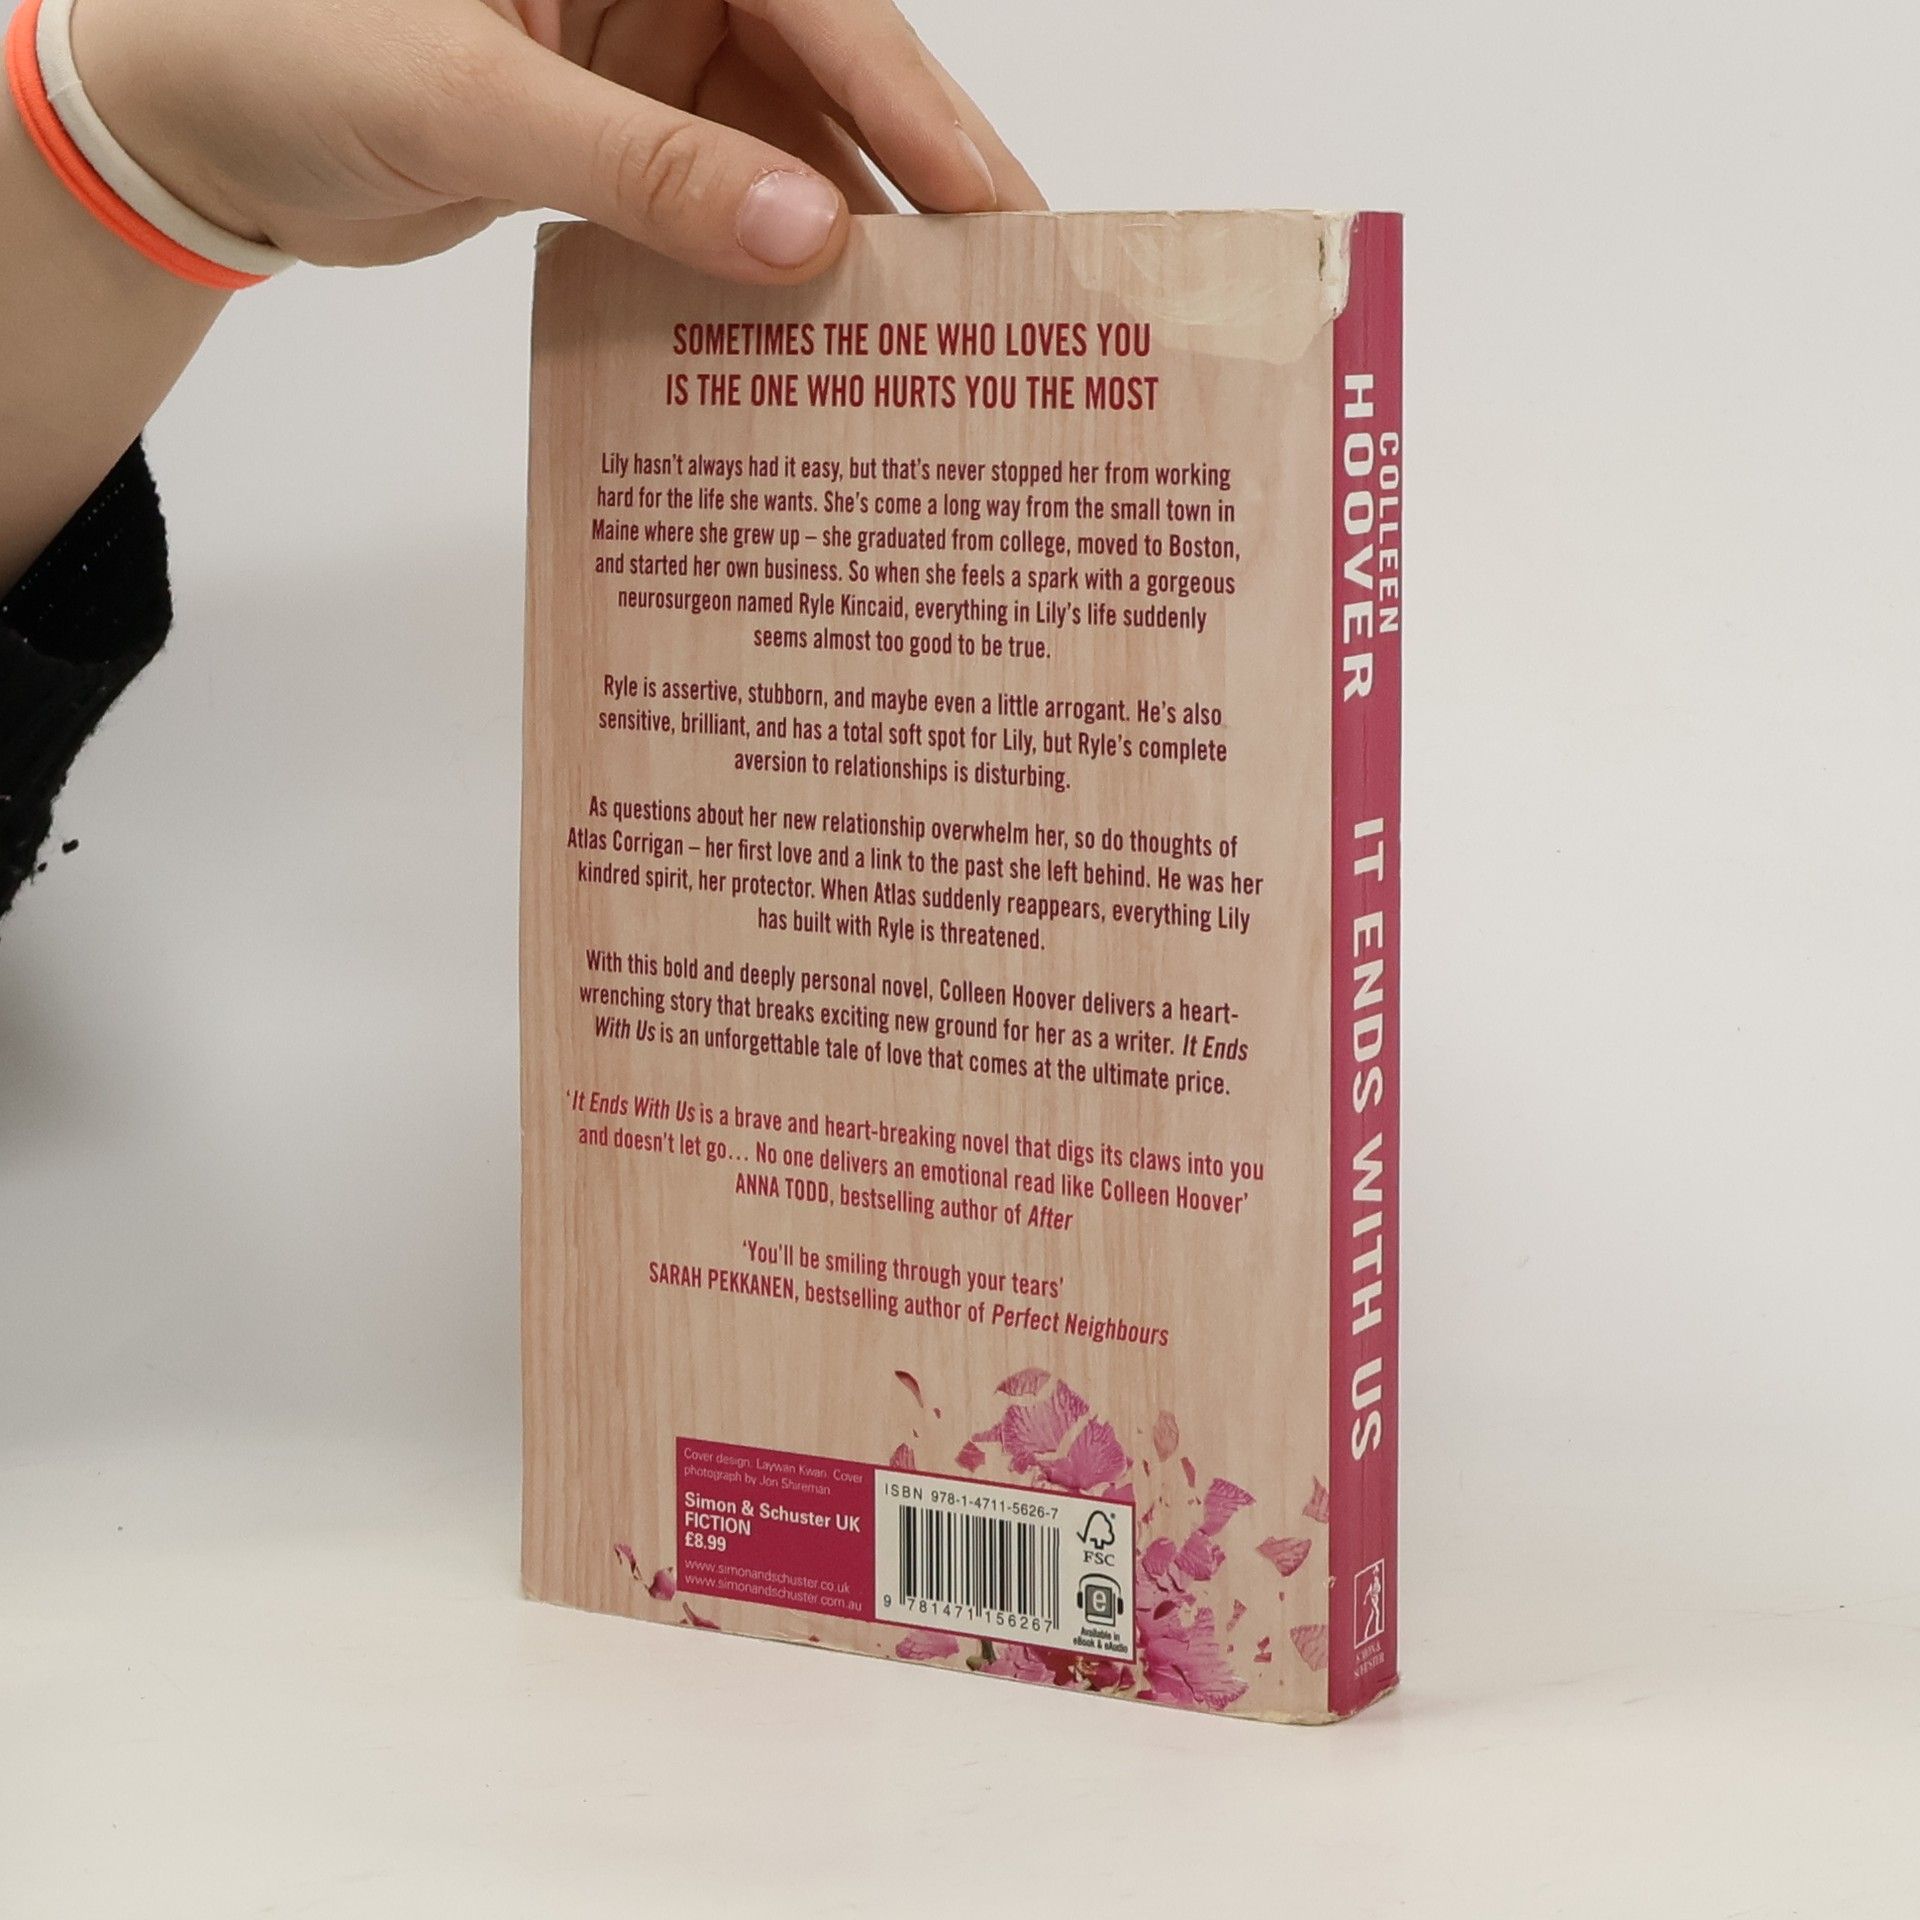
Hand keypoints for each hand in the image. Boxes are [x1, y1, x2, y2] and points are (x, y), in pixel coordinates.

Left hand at [71, 0, 1044, 275]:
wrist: (187, 124)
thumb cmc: (284, 47)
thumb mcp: (469, 101)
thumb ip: (643, 167)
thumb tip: (807, 236)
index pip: (816, 1)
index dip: (915, 106)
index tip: (994, 209)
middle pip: (822, 71)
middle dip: (908, 178)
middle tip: (1002, 283)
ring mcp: (638, 56)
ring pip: (778, 144)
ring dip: (839, 237)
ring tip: (920, 335)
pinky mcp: (613, 132)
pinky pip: (715, 196)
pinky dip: (755, 264)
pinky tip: (807, 334)